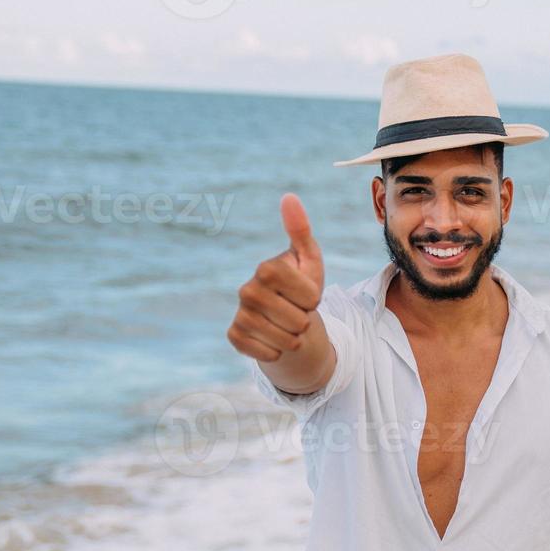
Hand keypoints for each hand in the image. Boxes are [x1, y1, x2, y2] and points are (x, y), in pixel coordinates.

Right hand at [226, 193, 326, 362]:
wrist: (287, 318)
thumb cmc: (302, 286)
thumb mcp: (310, 261)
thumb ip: (301, 231)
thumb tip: (289, 197)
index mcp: (267, 269)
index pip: (307, 296)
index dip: (314, 299)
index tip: (308, 294)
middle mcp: (247, 290)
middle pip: (297, 321)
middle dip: (306, 322)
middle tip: (297, 312)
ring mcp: (240, 314)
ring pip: (284, 341)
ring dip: (294, 339)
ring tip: (288, 325)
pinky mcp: (235, 336)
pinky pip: (266, 354)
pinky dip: (278, 352)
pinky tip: (273, 340)